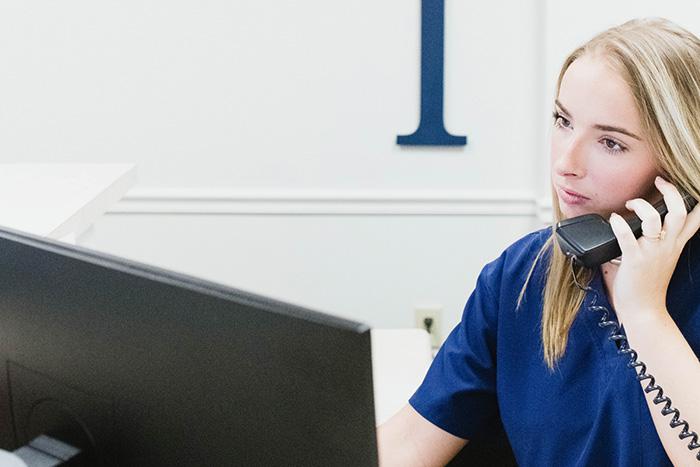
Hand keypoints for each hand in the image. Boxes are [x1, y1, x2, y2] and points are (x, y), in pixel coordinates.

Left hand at [608, 176, 699, 322]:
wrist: (644, 310)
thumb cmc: (647, 284)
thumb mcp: (661, 258)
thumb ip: (658, 241)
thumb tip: (641, 223)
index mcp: (675, 244)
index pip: (695, 218)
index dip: (697, 201)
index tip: (691, 185)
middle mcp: (667, 245)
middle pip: (678, 211)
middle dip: (671, 191)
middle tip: (659, 181)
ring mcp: (652, 252)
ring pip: (654, 220)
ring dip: (641, 206)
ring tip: (630, 203)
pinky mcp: (634, 260)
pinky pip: (627, 237)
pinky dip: (619, 225)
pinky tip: (614, 218)